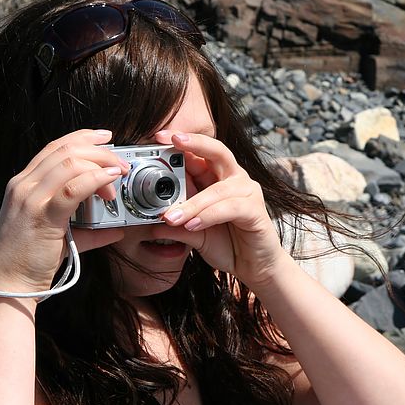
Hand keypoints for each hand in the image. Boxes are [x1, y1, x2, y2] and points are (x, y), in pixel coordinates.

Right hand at [0, 129, 129, 295]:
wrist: (5, 286)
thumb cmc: (27, 263)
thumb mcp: (57, 238)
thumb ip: (86, 230)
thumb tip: (116, 230)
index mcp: (22, 185)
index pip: (54, 147)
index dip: (82, 138)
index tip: (105, 139)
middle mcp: (23, 186)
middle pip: (65, 149)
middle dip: (99, 151)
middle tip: (120, 164)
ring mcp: (30, 198)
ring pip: (70, 162)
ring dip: (101, 165)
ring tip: (118, 177)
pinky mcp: (42, 215)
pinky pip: (72, 188)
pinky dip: (95, 179)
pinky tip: (110, 181)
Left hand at [154, 130, 290, 289]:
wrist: (253, 267)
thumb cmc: (228, 244)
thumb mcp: (193, 233)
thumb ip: (176, 225)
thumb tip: (149, 222)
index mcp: (217, 178)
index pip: (198, 155)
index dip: (180, 144)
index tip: (158, 137)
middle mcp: (234, 179)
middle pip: (216, 151)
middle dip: (194, 143)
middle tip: (171, 141)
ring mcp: (248, 192)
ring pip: (217, 190)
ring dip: (192, 204)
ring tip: (171, 217)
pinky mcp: (255, 210)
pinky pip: (230, 208)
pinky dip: (209, 216)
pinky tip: (194, 225)